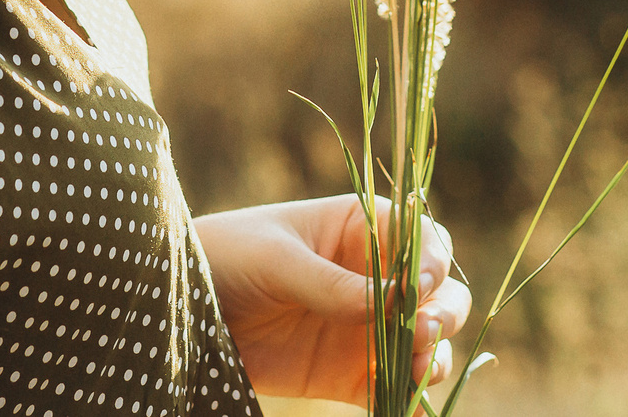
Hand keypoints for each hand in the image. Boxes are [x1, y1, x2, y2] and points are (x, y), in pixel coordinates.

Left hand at [192, 194, 472, 402]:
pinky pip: (394, 390)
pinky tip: (413, 413)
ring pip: (427, 344)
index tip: (419, 286)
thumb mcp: (275, 259)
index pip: (420, 238)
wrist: (183, 307)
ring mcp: (366, 328)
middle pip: (438, 293)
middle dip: (444, 311)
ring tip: (421, 370)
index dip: (432, 260)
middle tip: (424, 329)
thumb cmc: (227, 255)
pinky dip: (411, 404)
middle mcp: (374, 278)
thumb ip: (329, 283)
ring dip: (436, 357)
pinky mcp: (352, 374)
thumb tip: (393, 302)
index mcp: (360, 229)